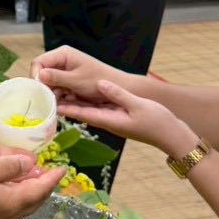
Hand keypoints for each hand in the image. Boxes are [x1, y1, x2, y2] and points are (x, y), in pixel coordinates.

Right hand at [0, 156, 65, 218]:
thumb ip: (8, 166)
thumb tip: (30, 164)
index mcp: (11, 203)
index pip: (40, 190)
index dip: (52, 178)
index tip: (63, 168)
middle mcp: (7, 217)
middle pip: (34, 201)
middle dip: (45, 186)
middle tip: (52, 172)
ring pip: (22, 206)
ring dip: (31, 191)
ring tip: (34, 176)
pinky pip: (11, 209)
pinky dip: (18, 196)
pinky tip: (12, 188)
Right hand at [32, 45, 135, 102]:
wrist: (117, 88)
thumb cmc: (99, 80)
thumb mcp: (77, 80)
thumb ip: (57, 77)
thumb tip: (39, 74)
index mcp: (63, 54)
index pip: (39, 62)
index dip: (35, 75)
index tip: (37, 91)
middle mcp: (61, 61)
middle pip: (42, 73)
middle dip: (44, 87)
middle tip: (46, 100)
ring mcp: (64, 72)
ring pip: (48, 83)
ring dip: (50, 94)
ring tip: (55, 104)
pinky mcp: (67, 82)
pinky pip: (56, 89)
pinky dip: (57, 97)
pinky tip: (60, 105)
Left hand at [56, 77, 196, 156]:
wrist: (171, 134)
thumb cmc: (157, 121)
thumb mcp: (137, 105)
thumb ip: (118, 94)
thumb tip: (99, 83)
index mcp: (109, 120)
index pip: (82, 113)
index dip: (65, 107)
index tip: (48, 102)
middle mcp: (107, 120)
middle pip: (82, 112)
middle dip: (65, 104)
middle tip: (47, 94)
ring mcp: (113, 119)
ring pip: (89, 109)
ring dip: (74, 101)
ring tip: (58, 91)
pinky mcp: (119, 116)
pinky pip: (99, 108)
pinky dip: (88, 101)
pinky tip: (81, 93)